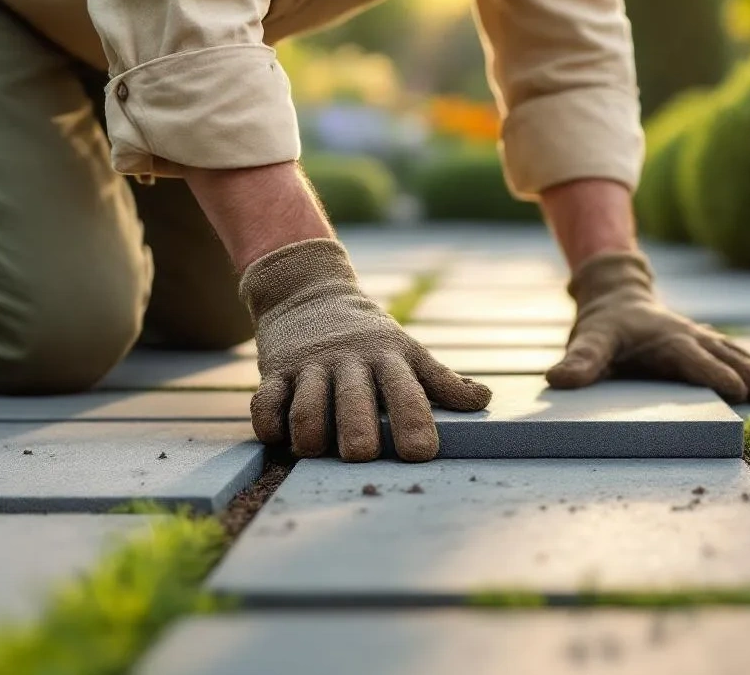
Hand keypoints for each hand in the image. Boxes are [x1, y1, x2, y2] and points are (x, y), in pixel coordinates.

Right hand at [242, 239, 491, 461]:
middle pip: (354, 406)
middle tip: (361, 456)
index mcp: (388, 358)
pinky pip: (265, 404)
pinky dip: (270, 427)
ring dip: (311, 440)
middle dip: (358, 438)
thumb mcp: (407, 350)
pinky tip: (281, 437)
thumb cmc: (368, 336)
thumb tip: (484, 399)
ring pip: (307, 411)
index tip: (420, 454)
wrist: (308, 291)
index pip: (407, 394)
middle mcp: (350, 361)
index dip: (414, 425)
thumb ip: (442, 380)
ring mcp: (309, 366)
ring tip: (317, 450)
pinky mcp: (275, 371)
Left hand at [546, 251, 749, 403]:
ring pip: (740, 355)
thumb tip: (557, 379)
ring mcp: (703, 339)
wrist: (617, 296)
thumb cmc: (604, 325)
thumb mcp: (590, 341)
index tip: (738, 390)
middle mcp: (691, 337)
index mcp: (667, 340)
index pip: (694, 359)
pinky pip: (740, 356)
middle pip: (726, 357)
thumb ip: (579, 362)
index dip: (714, 374)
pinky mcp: (708, 343)